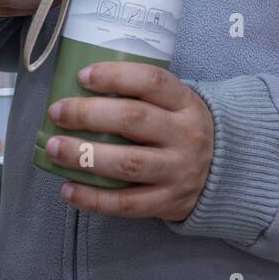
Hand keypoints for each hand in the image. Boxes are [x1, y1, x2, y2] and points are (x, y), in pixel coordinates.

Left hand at [45, 62, 213, 221]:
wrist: (223, 175)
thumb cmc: (180, 132)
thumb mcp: (176, 106)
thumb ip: (141, 97)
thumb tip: (77, 92)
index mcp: (186, 104)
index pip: (152, 81)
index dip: (115, 76)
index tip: (82, 77)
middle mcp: (186, 136)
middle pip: (134, 120)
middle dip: (88, 114)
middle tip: (57, 112)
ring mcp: (178, 172)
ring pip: (128, 163)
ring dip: (84, 155)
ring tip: (54, 148)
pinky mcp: (167, 203)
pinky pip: (126, 204)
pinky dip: (93, 198)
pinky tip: (67, 189)